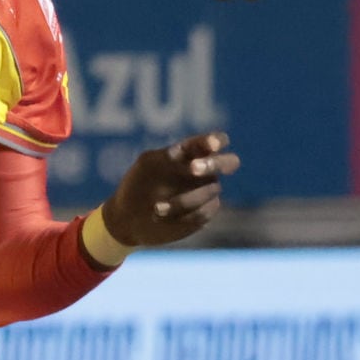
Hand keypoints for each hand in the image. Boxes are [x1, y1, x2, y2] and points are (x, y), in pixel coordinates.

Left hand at [100, 133, 239, 249]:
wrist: (129, 218)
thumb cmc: (137, 184)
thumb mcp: (147, 166)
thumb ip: (166, 157)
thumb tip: (184, 155)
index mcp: (191, 153)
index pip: (211, 141)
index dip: (215, 141)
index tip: (212, 145)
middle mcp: (205, 171)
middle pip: (230, 161)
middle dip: (214, 163)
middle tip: (193, 168)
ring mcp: (207, 192)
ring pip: (210, 191)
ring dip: (182, 200)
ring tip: (155, 209)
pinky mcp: (205, 213)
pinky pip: (203, 212)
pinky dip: (182, 215)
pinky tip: (162, 218)